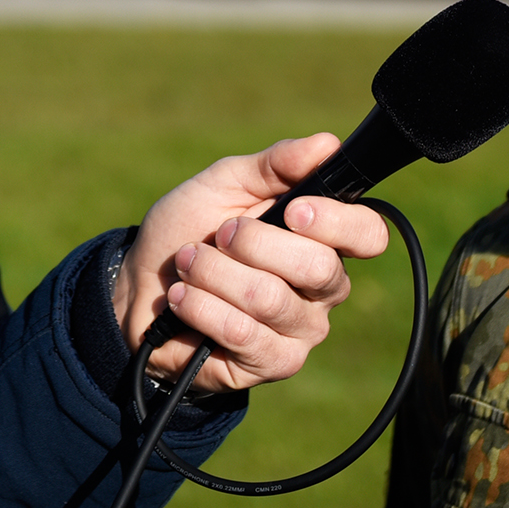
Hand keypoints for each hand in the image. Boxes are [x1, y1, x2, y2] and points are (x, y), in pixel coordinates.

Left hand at [114, 133, 388, 394]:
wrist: (140, 290)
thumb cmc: (190, 232)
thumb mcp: (223, 184)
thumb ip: (273, 165)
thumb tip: (325, 144)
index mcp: (322, 238)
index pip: (368, 234)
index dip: (337, 222)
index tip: (293, 211)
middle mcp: (323, 287)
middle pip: (319, 266)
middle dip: (252, 243)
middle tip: (219, 235)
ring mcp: (301, 329)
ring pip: (271, 298)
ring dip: (215, 273)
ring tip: (189, 264)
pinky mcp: (273, 363)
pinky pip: (245, 334)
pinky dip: (203, 307)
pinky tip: (183, 299)